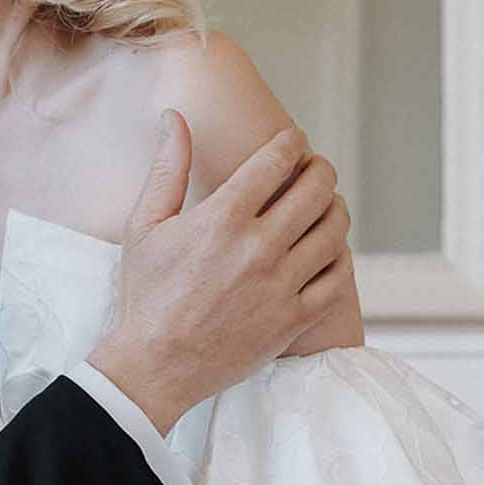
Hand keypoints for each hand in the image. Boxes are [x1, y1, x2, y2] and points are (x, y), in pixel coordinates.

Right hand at [89, 110, 352, 432]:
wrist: (154, 366)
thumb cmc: (146, 295)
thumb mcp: (144, 227)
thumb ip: (166, 169)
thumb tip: (174, 118)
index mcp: (222, 219)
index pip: (276, 161)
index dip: (292, 142)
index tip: (294, 140)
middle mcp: (257, 248)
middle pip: (317, 189)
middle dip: (321, 169)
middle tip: (315, 170)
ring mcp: (280, 286)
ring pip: (334, 231)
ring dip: (336, 209)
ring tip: (326, 206)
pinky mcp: (293, 320)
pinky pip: (337, 279)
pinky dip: (340, 258)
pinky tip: (329, 252)